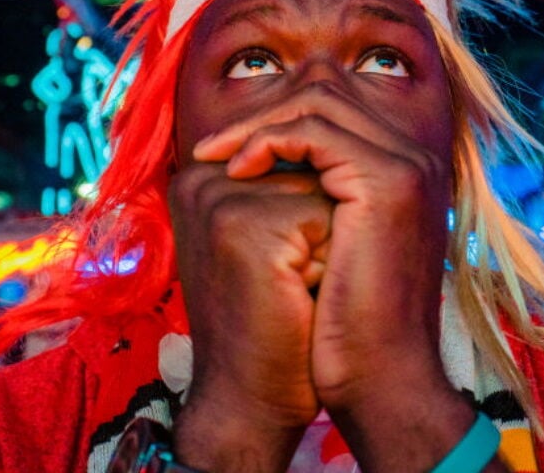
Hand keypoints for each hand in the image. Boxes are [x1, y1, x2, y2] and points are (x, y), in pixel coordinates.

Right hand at [168, 161, 331, 469]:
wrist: (247, 400)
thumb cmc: (271, 323)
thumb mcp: (267, 241)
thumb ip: (283, 186)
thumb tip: (341, 143)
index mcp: (203, 176)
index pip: (297, 158)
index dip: (312, 221)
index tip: (278, 271)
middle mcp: (202, 178)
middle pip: (315, 170)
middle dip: (324, 229)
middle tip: (285, 286)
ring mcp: (219, 199)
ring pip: (327, 191)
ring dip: (332, 243)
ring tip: (292, 290)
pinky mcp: (244, 226)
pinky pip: (330, 218)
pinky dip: (332, 262)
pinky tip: (299, 299)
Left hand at [193, 81, 453, 420]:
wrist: (380, 379)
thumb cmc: (345, 327)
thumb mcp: (327, 248)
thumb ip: (312, 200)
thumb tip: (255, 169)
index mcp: (403, 172)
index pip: (333, 109)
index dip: (275, 120)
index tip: (225, 151)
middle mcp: (413, 159)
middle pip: (325, 94)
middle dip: (260, 115)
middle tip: (210, 149)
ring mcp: (405, 166)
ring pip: (316, 103)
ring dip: (256, 126)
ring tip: (216, 160)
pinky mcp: (387, 181)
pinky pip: (314, 131)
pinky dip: (268, 142)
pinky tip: (238, 172)